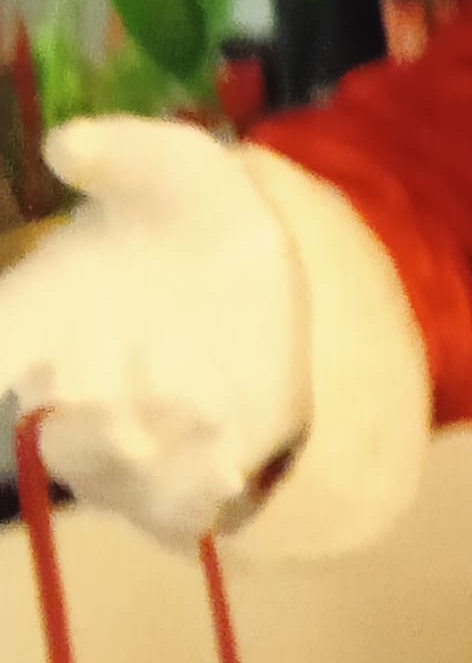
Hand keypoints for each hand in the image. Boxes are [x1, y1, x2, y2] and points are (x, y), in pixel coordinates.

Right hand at [3, 120, 305, 546]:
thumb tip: (71, 147)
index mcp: (30, 323)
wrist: (256, 256)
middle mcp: (71, 394)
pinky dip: (193, 502)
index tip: (20, 383)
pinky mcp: (206, 472)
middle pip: (44, 445)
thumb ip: (118, 150)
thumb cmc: (186, 205)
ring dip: (138, 469)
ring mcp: (137, 443)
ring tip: (194, 415)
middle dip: (76, 440)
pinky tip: (229, 467)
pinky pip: (182, 514)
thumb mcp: (166, 160)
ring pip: (112, 487)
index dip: (0, 377)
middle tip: (122, 421)